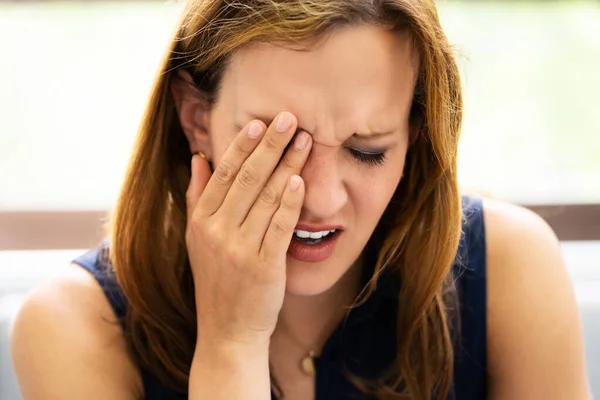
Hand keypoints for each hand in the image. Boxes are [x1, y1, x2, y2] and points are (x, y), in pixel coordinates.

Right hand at [185, 111, 311, 347]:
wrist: (227, 331)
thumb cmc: (217, 282)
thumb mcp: (196, 239)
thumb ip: (197, 197)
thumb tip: (200, 158)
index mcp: (200, 222)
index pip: (222, 174)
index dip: (242, 146)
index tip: (259, 123)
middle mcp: (216, 232)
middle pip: (245, 179)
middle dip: (269, 146)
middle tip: (288, 118)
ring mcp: (239, 249)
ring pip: (265, 198)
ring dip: (287, 166)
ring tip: (304, 141)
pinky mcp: (263, 266)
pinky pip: (279, 227)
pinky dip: (290, 202)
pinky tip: (300, 180)